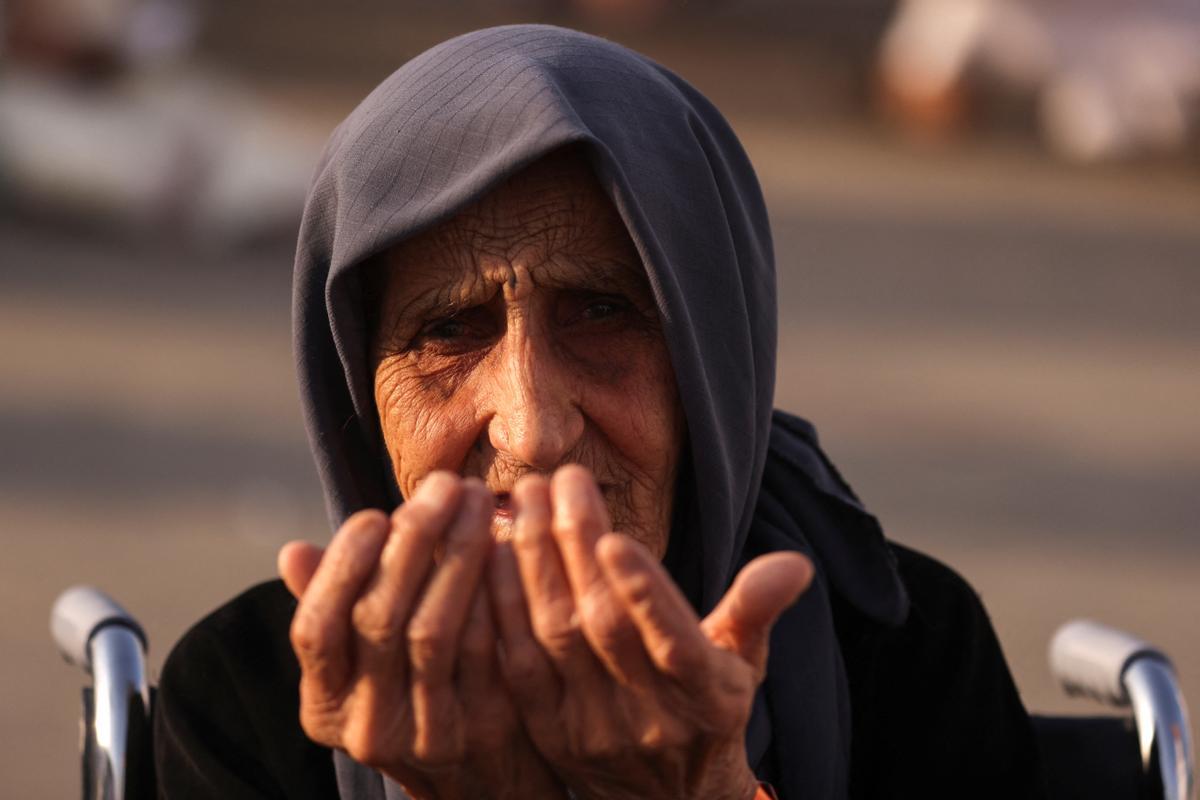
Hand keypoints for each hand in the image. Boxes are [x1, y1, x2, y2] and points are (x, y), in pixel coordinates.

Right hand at [278, 473, 565, 799]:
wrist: (481, 779)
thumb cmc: (413, 693)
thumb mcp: (361, 664)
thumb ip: (333, 608)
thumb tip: (292, 551)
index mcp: (325, 705)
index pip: (316, 629)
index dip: (341, 566)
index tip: (374, 513)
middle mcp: (367, 726)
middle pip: (381, 619)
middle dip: (414, 540)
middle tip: (445, 484)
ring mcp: (427, 733)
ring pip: (435, 630)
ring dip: (458, 553)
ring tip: (477, 501)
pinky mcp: (485, 728)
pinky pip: (486, 648)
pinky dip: (493, 591)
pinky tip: (507, 545)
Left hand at [487, 466, 812, 799]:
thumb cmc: (707, 712)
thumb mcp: (744, 665)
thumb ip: (758, 609)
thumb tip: (798, 564)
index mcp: (707, 699)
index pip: (674, 644)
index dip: (644, 593)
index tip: (615, 538)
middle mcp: (648, 720)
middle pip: (603, 627)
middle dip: (576, 546)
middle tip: (560, 480)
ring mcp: (591, 729)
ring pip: (554, 639)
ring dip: (534, 564)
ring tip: (529, 500)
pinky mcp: (546, 731)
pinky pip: (514, 664)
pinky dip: (502, 606)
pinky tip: (493, 553)